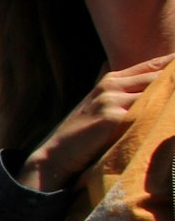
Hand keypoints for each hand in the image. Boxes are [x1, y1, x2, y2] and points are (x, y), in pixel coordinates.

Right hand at [20, 54, 174, 191]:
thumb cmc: (80, 134)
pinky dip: (162, 116)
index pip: (153, 65)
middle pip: (159, 77)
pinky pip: (147, 113)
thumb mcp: (96, 104)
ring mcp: (111, 100)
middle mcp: (111, 85)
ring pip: (157, 93)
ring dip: (171, 101)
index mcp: (110, 80)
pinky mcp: (112, 118)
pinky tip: (168, 122)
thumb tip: (117, 67)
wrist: (56, 155)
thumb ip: (113, 88)